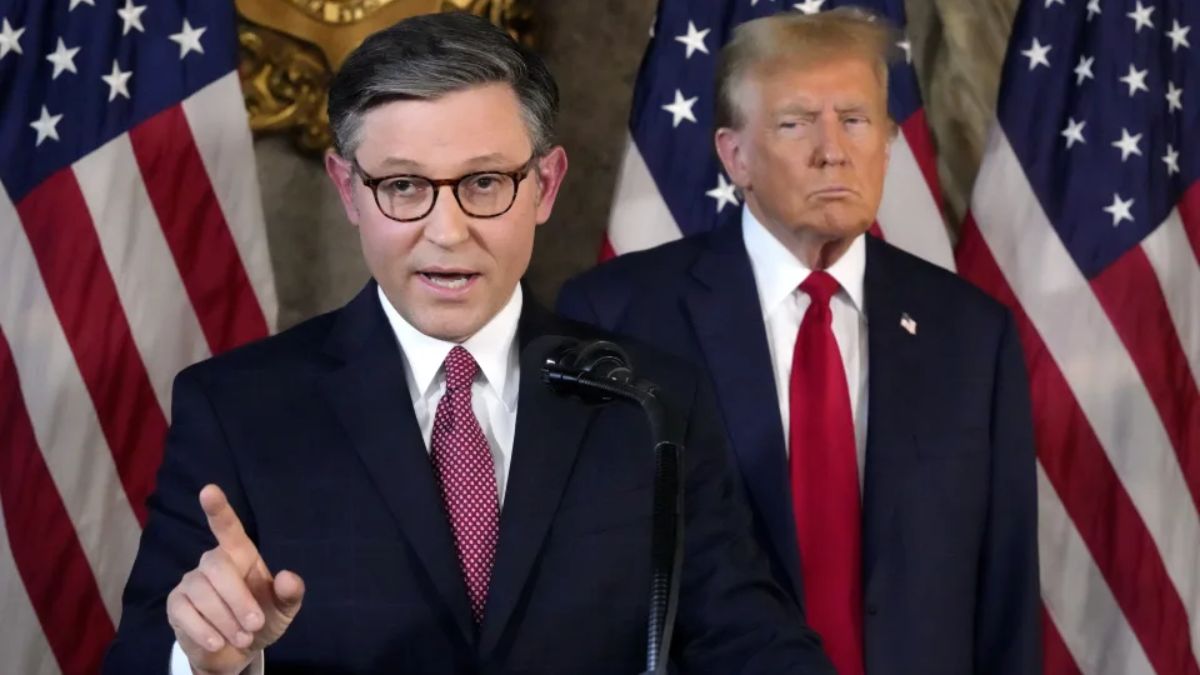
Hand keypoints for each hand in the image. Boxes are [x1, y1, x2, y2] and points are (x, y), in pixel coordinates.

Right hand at [166, 484, 304, 674]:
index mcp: (241, 555)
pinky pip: (184, 613)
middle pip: (218, 567)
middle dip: (238, 599)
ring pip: (202, 593)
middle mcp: (213, 562)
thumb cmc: (261, 619)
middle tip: (255, 625)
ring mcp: (191, 582)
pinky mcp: (175, 605)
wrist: (236, 651)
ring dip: (225, 620)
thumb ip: (289, 594)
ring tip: (242, 638)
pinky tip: (217, 643)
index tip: (209, 490)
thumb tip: (288, 577)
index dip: (219, 509)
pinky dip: (204, 631)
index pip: (228, 528)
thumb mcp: (283, 610)